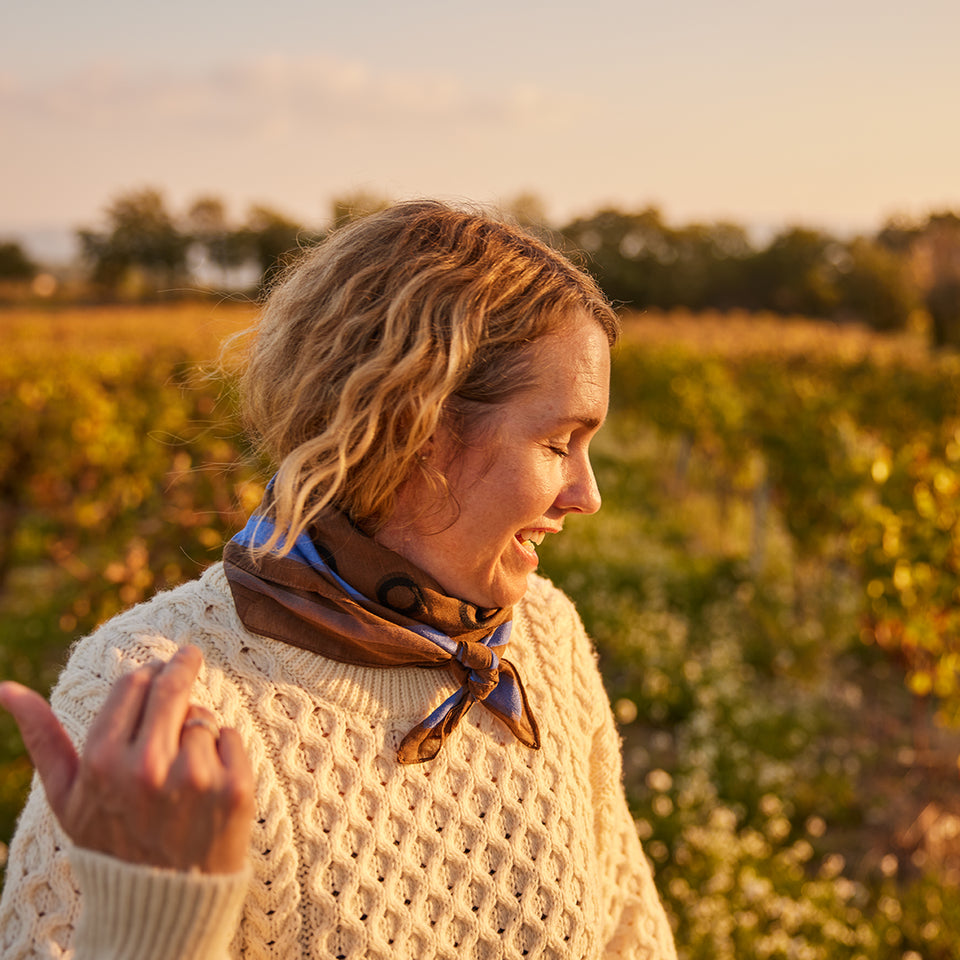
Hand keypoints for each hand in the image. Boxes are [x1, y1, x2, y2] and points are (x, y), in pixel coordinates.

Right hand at [0, 645, 253, 873]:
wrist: (161, 905)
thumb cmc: (110, 843)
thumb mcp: (67, 796)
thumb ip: (42, 737)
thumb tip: (5, 688)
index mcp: (103, 761)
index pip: (134, 682)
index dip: (149, 671)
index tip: (161, 666)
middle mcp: (148, 766)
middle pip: (173, 684)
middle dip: (183, 663)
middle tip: (190, 654)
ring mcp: (195, 778)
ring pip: (204, 715)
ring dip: (199, 726)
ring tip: (184, 766)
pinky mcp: (234, 790)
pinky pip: (233, 737)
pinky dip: (226, 749)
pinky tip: (209, 781)